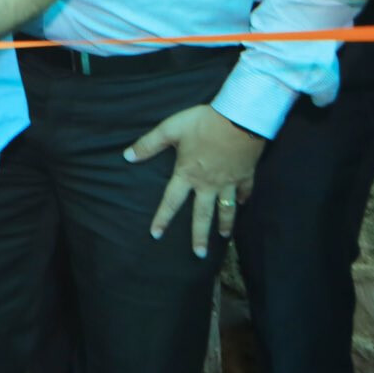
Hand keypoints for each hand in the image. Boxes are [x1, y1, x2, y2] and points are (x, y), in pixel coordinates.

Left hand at [125, 105, 264, 256]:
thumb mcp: (171, 129)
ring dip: (225, 224)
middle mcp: (208, 184)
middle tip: (199, 254)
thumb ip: (148, 144)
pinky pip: (245, 191)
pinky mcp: (246, 175)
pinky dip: (244, 199)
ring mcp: (229, 182)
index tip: (156, 235)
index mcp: (188, 174)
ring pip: (226, 209)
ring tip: (224, 237)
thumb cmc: (203, 123)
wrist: (239, 118)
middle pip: (202, 215)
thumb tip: (127, 157)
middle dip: (200, 236)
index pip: (171, 201)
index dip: (162, 218)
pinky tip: (243, 205)